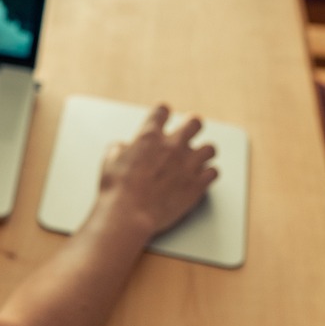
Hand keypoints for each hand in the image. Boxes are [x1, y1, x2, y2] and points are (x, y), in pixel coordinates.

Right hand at [98, 105, 217, 236]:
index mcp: (149, 136)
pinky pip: (214, 172)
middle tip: (188, 132)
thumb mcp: (110, 159)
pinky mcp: (198, 184)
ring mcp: (188, 164)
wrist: (129, 214)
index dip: (162, 113)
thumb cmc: (117, 189)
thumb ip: (122, 148)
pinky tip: (200, 177)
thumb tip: (125, 148)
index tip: (163, 117)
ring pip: (210, 148)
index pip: (162, 111)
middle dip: (191, 126)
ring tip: (197, 158)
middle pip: (194, 122)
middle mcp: (173, 146)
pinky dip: (208, 174)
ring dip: (203, 152)